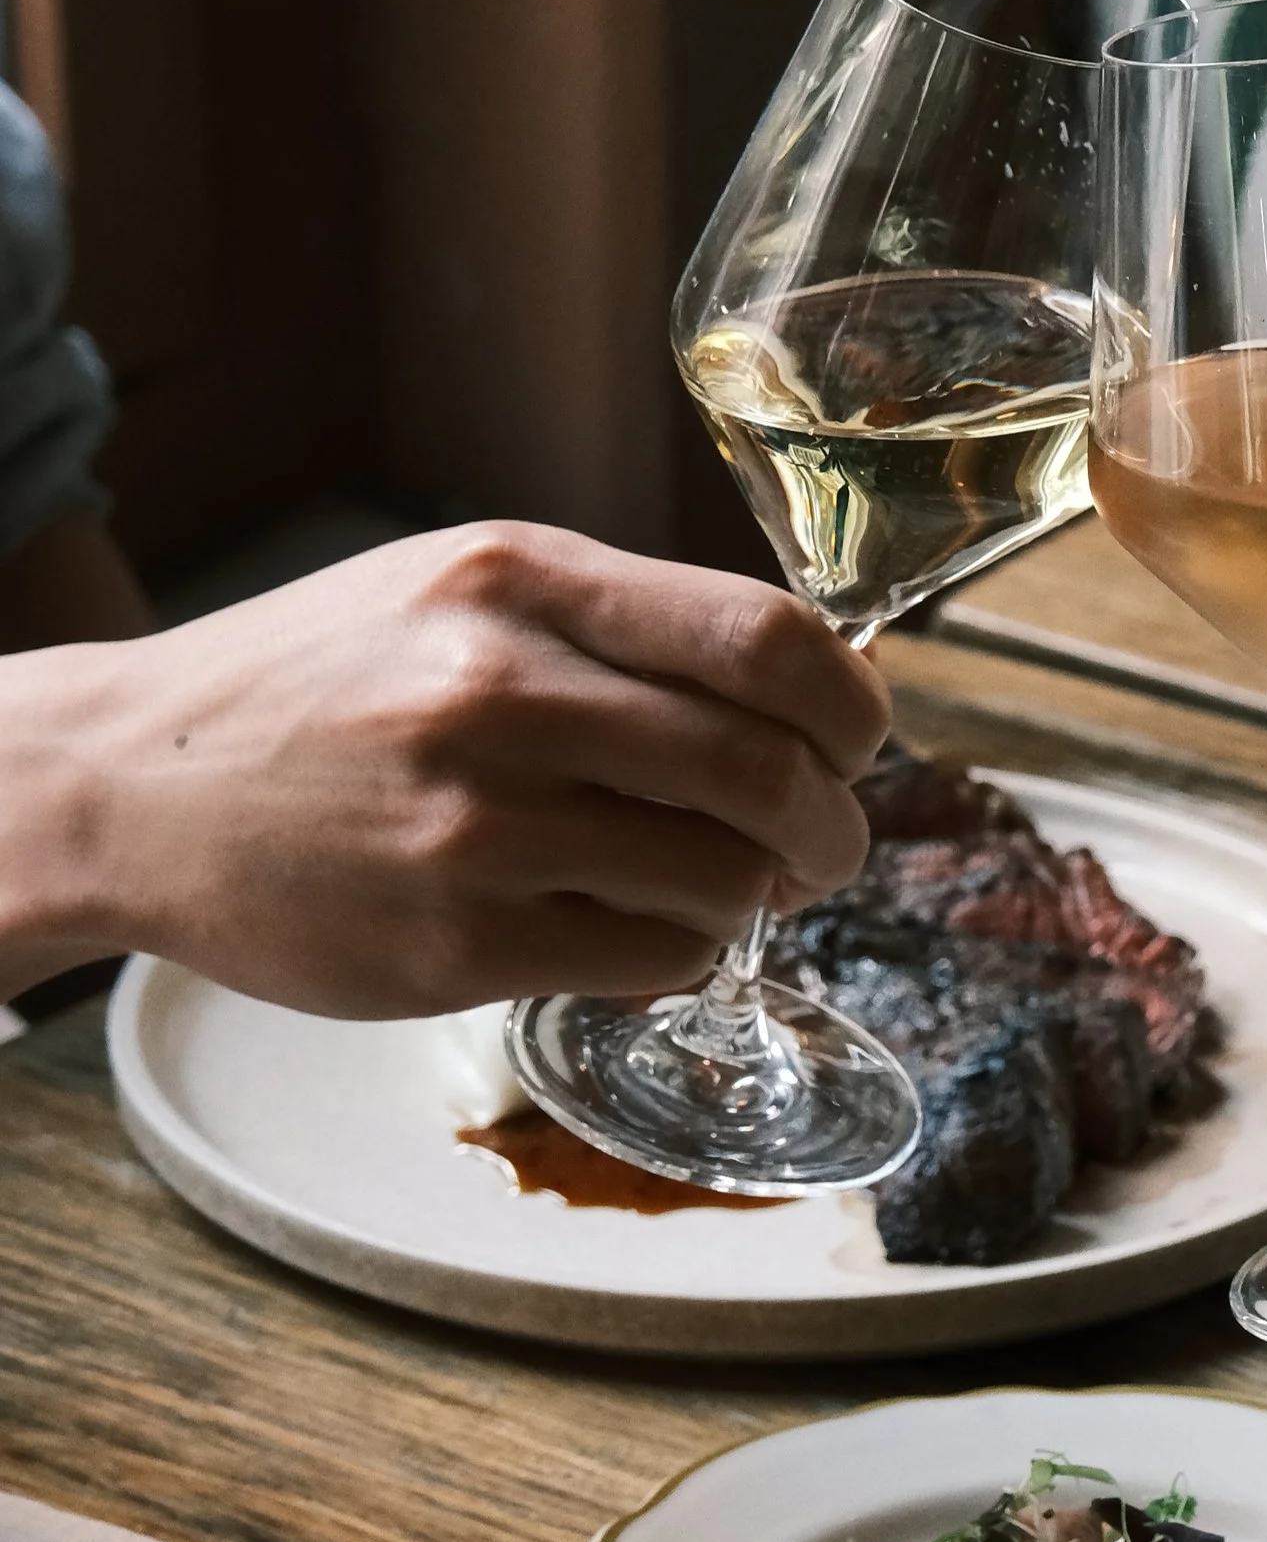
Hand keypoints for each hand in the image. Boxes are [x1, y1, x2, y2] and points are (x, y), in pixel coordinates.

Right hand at [1, 522, 887, 1014]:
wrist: (131, 783)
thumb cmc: (329, 685)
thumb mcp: (467, 593)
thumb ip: (626, 626)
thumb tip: (814, 692)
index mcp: (520, 583)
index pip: (764, 637)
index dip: (852, 704)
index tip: (860, 739)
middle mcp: (500, 693)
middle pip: (766, 771)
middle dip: (833, 824)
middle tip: (829, 843)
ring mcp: (474, 826)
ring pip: (722, 878)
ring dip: (761, 894)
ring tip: (734, 886)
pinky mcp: (452, 943)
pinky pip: (650, 958)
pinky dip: (682, 951)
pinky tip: (646, 927)